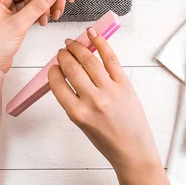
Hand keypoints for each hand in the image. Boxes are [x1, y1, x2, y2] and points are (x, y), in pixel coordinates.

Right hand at [48, 29, 160, 172]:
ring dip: (78, 47)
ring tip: (72, 43)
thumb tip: (64, 75)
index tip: (53, 66)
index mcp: (78, 113)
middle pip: (72, 68)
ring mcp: (110, 91)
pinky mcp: (124, 84)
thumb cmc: (107, 140)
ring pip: (89, 60)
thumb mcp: (81, 124)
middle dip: (64, 56)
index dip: (53, 71)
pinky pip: (110, 58)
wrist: (132, 150)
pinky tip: (92, 34)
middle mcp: (93, 100)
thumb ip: (72, 100)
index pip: (57, 83)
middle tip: (62, 52)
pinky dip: (101, 43)